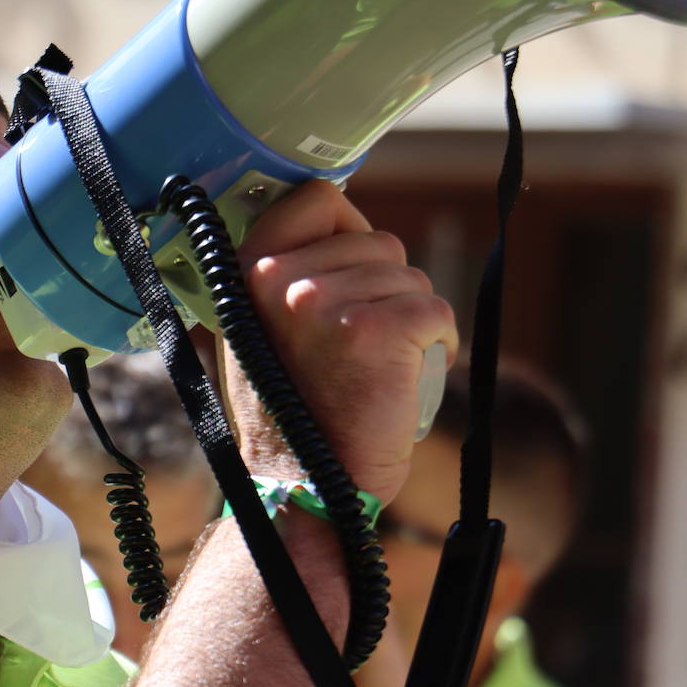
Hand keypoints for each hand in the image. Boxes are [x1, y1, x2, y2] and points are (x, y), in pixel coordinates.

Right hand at [227, 179, 456, 504]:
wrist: (306, 488)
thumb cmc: (293, 412)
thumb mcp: (262, 328)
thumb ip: (286, 273)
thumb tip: (336, 220)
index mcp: (248, 270)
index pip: (317, 198)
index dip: (348, 229)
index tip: (349, 271)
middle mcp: (281, 278)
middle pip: (377, 241)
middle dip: (385, 289)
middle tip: (360, 346)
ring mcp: (327, 301)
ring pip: (410, 276)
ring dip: (410, 318)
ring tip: (378, 366)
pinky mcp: (379, 329)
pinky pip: (435, 309)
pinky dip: (438, 342)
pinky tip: (407, 375)